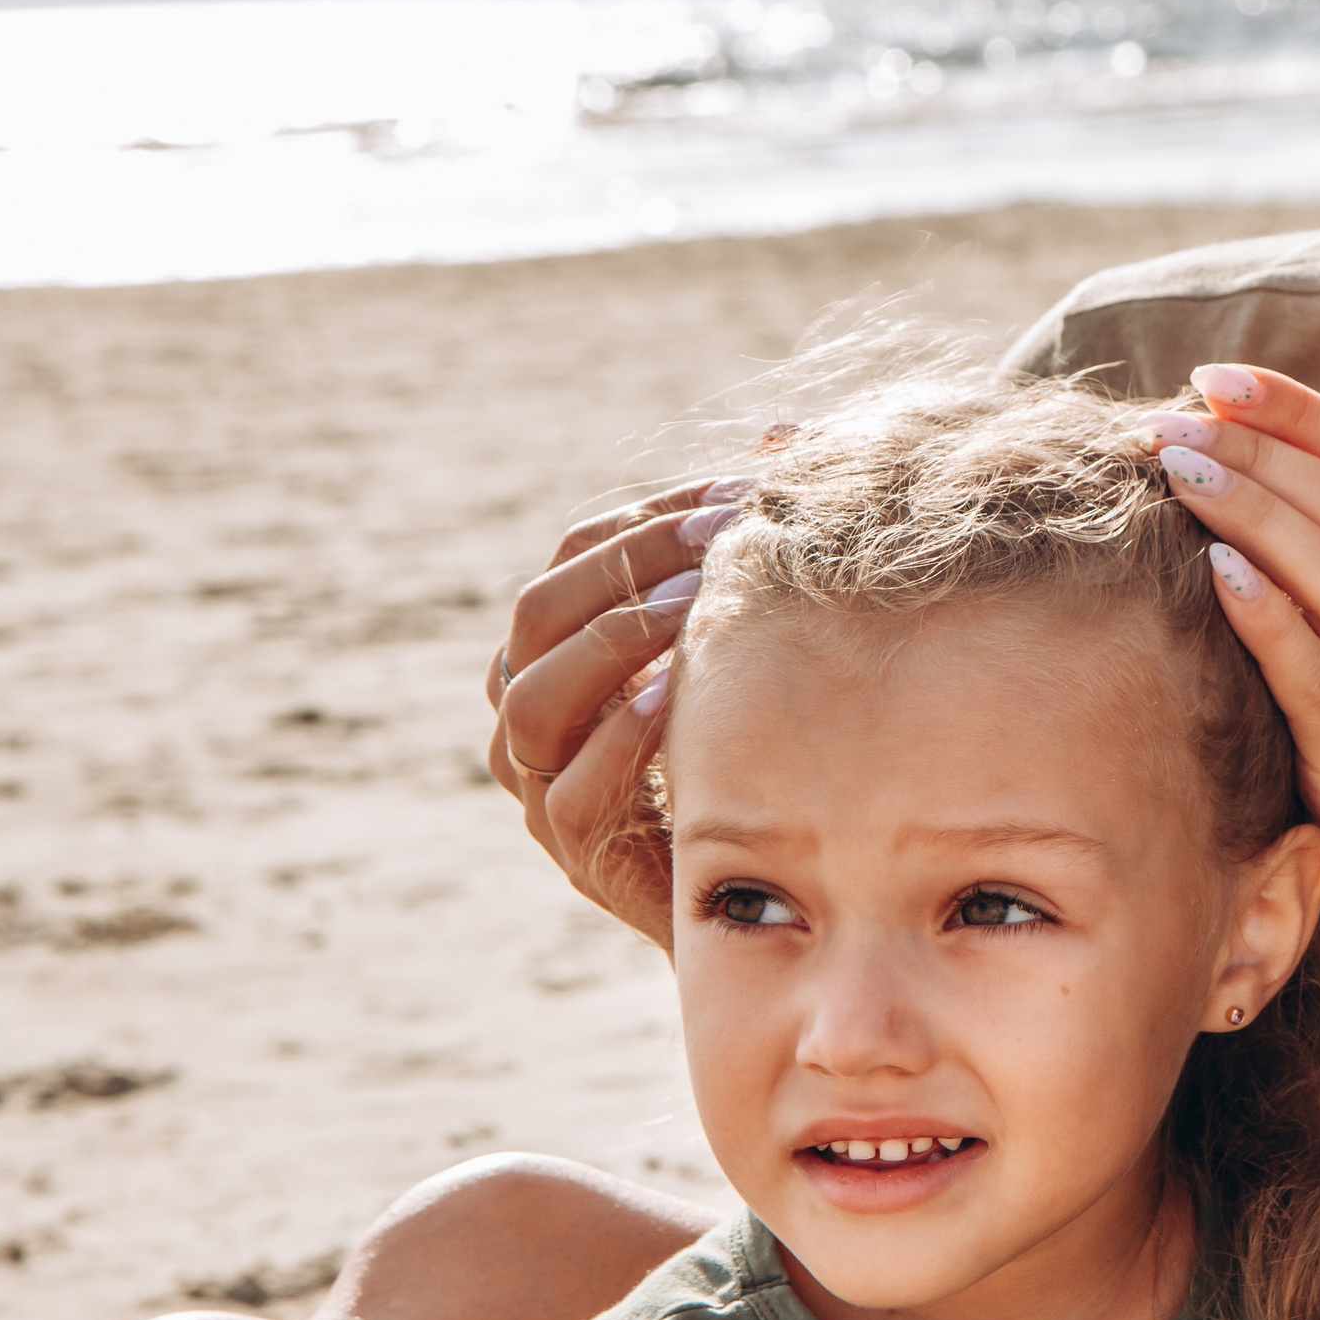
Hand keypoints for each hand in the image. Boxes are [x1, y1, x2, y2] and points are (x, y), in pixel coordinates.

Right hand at [486, 481, 739, 942]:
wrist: (779, 890)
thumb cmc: (773, 750)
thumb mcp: (760, 640)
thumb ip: (756, 548)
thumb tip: (786, 429)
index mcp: (566, 653)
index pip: (570, 560)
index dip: (643, 522)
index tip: (735, 494)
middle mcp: (535, 716)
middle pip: (537, 616)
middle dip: (628, 565)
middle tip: (719, 538)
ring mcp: (545, 788)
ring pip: (533, 698)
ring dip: (616, 641)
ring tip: (697, 606)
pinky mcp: (578, 854)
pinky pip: (572, 790)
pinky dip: (620, 739)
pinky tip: (678, 697)